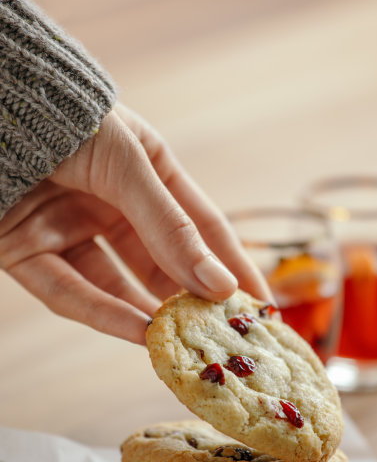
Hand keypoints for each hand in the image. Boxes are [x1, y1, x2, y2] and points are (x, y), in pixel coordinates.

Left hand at [0, 104, 271, 343]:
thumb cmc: (67, 116)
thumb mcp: (129, 163)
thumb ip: (170, 225)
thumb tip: (218, 284)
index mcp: (147, 174)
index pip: (202, 227)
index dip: (233, 265)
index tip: (262, 305)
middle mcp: (112, 206)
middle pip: (162, 263)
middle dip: (193, 299)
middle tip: (225, 336)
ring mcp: (71, 231)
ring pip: (117, 286)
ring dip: (150, 315)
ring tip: (186, 344)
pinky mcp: (28, 252)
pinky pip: (68, 292)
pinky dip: (103, 314)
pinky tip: (138, 333)